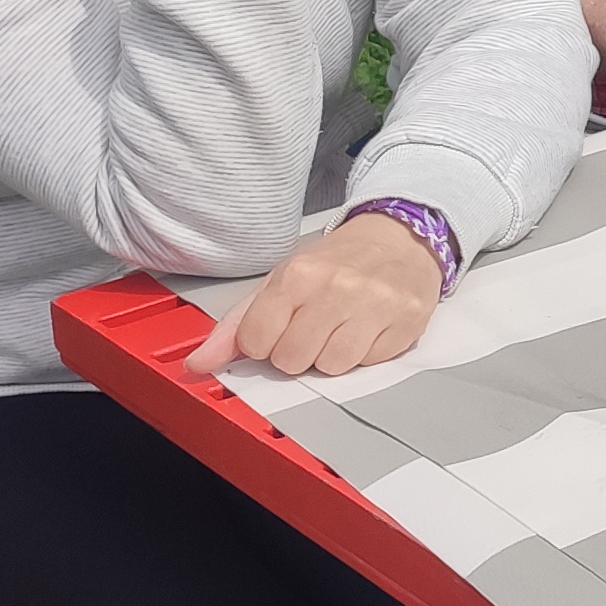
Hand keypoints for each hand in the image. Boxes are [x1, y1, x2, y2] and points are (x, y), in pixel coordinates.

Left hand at [185, 212, 443, 376]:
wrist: (400, 238)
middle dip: (299, 352)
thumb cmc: (336, 262)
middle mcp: (337, 288)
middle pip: (292, 361)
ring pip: (332, 368)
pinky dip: (366, 353)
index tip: (280, 326)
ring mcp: (375, 305)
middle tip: (314, 327)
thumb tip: (198, 363)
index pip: (256, 343)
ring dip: (333, 355)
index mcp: (298, 275)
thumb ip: (237, 326)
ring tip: (342, 327)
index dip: (265, 342)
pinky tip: (368, 327)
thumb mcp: (281, 281)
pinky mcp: (407, 321)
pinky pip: (370, 364)